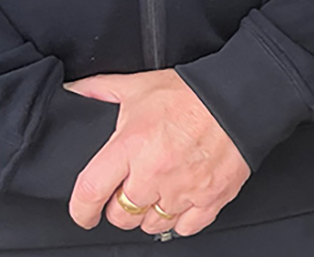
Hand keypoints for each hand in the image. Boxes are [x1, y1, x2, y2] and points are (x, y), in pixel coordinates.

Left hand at [67, 70, 250, 237]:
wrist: (240, 97)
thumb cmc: (191, 92)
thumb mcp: (139, 85)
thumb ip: (101, 90)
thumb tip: (73, 91)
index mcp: (130, 146)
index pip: (90, 192)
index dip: (81, 210)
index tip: (83, 214)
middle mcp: (154, 173)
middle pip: (121, 215)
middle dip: (119, 209)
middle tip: (127, 194)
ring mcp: (182, 190)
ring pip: (151, 225)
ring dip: (148, 215)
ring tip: (154, 197)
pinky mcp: (210, 198)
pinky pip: (185, 228)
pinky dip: (179, 221)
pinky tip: (178, 204)